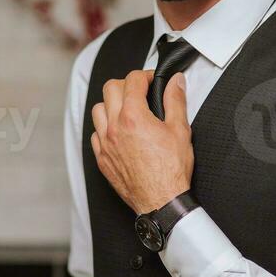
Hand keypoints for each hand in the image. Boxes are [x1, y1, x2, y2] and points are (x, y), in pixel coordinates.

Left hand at [90, 68, 193, 213]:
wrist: (161, 200)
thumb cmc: (171, 170)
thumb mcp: (180, 130)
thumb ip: (175, 101)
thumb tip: (175, 82)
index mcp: (134, 116)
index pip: (132, 80)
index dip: (145, 75)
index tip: (152, 80)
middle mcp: (114, 127)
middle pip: (110, 89)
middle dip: (126, 84)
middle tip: (140, 91)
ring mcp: (105, 143)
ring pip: (98, 109)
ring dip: (111, 104)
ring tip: (127, 110)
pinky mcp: (102, 158)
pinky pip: (95, 134)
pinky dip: (105, 127)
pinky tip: (119, 132)